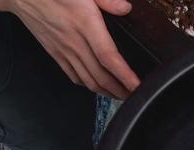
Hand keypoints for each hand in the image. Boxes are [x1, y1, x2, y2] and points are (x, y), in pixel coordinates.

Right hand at [5, 0, 140, 98]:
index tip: (138, 87)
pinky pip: (73, 75)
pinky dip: (88, 84)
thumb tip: (125, 8)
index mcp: (86, 23)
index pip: (109, 58)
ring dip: (106, 92)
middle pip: (101, 76)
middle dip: (121, 91)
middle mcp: (75, 42)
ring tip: (121, 96)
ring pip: (88, 80)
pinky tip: (98, 86)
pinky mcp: (55, 53)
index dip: (125, 76)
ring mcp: (63, 50)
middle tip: (135, 96)